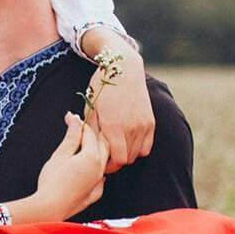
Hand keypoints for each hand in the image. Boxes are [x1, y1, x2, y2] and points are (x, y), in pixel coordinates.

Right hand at [28, 112, 105, 219]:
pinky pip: (101, 178)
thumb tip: (76, 121)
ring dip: (97, 152)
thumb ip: (71, 137)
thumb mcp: (60, 155)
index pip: (90, 134)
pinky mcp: (94, 194)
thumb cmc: (52, 182)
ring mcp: (98, 183)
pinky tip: (90, 170)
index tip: (71, 119)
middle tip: (80, 130)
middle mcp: (99, 169)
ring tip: (85, 147)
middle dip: (93, 135)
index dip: (80, 124)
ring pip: (104, 161)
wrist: (50, 208)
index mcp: (92, 156)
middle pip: (103, 145)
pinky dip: (97, 170)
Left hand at [91, 51, 153, 172]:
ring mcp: (143, 125)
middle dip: (115, 161)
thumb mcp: (90, 108)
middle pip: (127, 159)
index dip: (108, 165)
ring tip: (115, 148)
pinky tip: (127, 142)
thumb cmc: (103, 87)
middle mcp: (132, 128)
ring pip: (137, 154)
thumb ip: (89, 131)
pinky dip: (138, 148)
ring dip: (126, 155)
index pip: (117, 160)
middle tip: (105, 156)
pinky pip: (146, 146)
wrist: (124, 69)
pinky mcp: (150, 122)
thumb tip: (84, 149)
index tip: (99, 161)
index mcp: (114, 126)